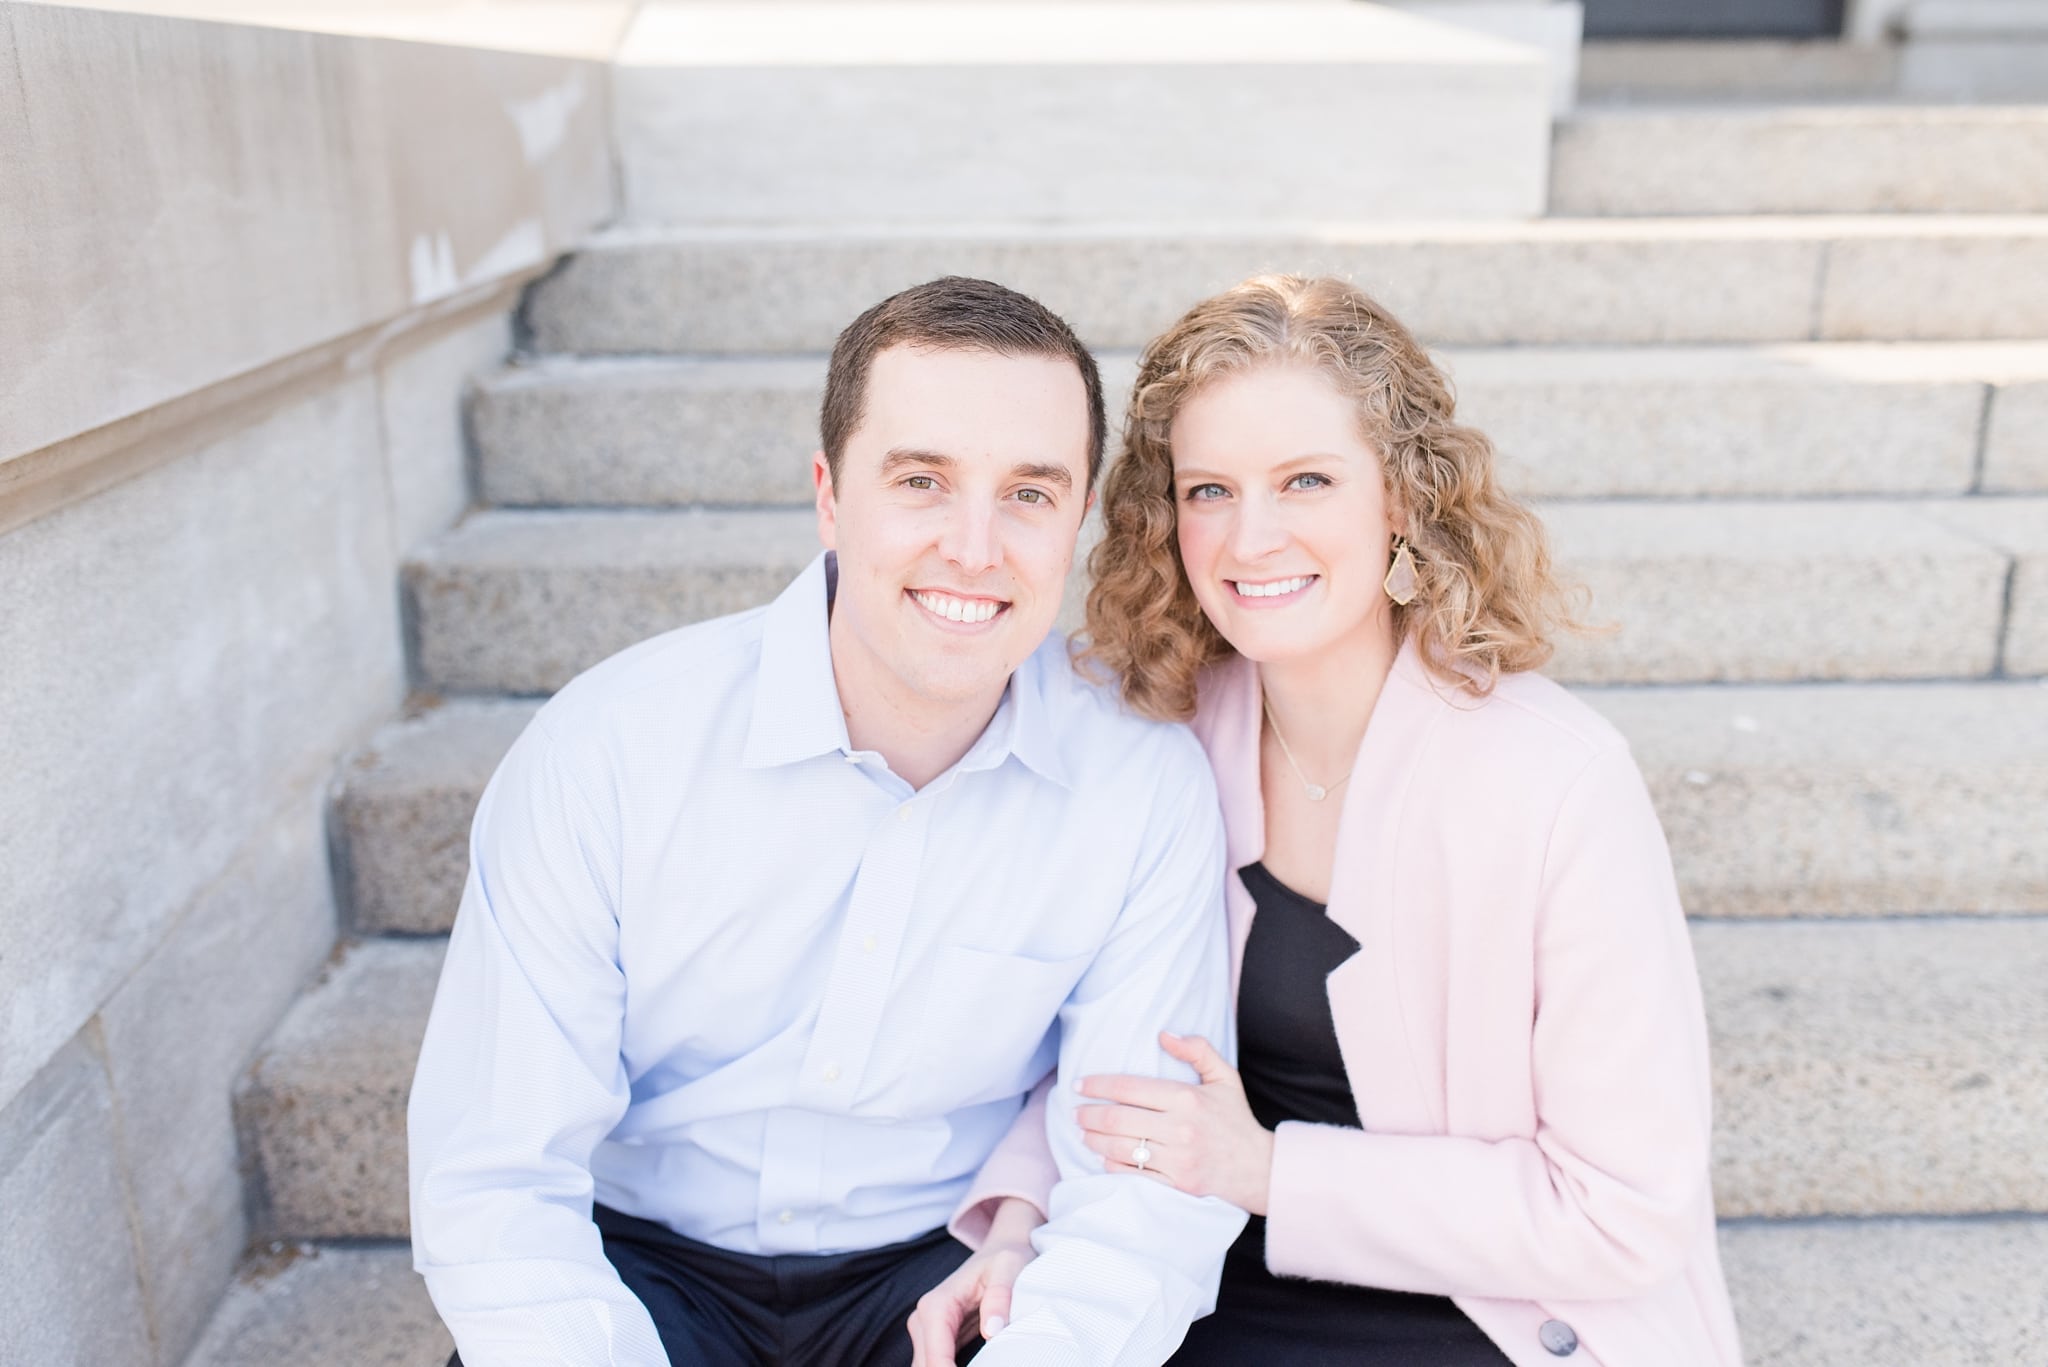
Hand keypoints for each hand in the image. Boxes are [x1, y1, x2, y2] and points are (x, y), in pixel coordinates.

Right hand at [906, 1198, 1040, 1365]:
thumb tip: (992, 1330)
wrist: (1001, 1250)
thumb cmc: (1005, 1259)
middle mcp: (924, 1318)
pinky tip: (976, 1365)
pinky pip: (936, 1364)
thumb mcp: (1009, 1268)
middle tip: (988, 1366)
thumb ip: (1000, 1298)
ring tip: (986, 1363)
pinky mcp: (936, 1339)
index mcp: (937, 1305)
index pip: (936, 1357)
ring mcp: (926, 1330)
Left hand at [1076, 1032, 1275, 1214]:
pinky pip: (1133, 1174)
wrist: (1260, 1169)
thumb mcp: (1225, 1077)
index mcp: (1187, 1098)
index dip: (1098, 1085)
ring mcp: (1178, 1159)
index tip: (1079, 1085)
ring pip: (1120, 1147)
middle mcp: (1180, 1128)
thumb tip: (1164, 1034)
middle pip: (1117, 1118)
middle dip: (1088, 1114)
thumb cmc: (1237, 1121)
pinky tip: (1103, 1156)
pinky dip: (1112, 1165)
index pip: (1129, 1087)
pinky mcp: (1177, 1185)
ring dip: (1094, 1139)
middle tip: (1075, 1112)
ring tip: (1083, 1132)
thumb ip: (1198, 1050)